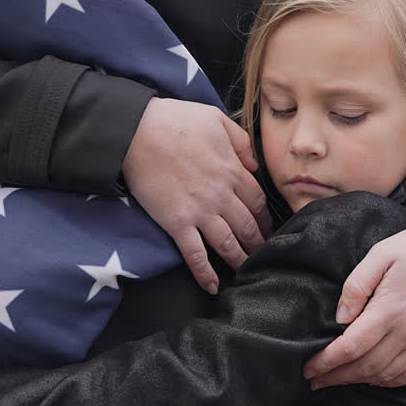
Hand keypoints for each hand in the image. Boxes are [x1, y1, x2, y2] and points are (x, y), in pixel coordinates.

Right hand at [123, 97, 271, 292]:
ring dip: (239, 261)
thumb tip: (253, 164)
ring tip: (246, 272)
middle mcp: (222, 196)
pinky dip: (205, 273)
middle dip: (258, 243)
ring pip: (228, 245)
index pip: (258, 202)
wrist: (137, 131)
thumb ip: (240, 141)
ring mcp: (200, 212)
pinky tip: (212, 286)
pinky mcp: (177, 224)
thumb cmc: (175, 120)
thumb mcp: (217, 119)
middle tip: (264, 255)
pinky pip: (195, 255)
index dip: (266, 218)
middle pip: (248, 227)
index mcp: (233, 171)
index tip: (269, 228)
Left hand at [304, 215, 405, 388]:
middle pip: (365, 367)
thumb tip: (339, 318)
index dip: (325, 363)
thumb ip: (356, 286)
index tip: (308, 369)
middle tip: (316, 380)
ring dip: (359, 381)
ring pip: (386, 374)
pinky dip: (388, 381)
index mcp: (390, 310)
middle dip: (336, 377)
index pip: (350, 348)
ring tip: (338, 379)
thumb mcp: (380, 254)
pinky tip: (373, 378)